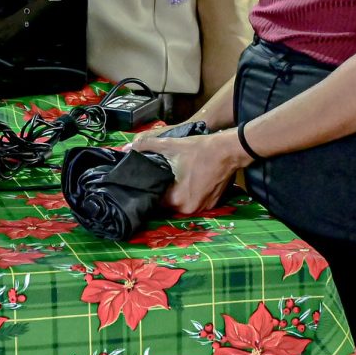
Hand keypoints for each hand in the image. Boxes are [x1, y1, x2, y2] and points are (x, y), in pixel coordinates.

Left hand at [129, 130, 247, 214]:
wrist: (228, 151)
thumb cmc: (198, 149)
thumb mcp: (170, 145)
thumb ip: (146, 146)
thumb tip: (128, 146)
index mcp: (176, 199)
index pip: (155, 200)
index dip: (150, 189)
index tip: (147, 181)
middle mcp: (189, 209)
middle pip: (167, 204)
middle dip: (163, 192)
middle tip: (159, 178)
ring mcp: (202, 208)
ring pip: (181, 204)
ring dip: (176, 194)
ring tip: (173, 180)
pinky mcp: (211, 205)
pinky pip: (193, 202)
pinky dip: (189, 194)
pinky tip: (187, 182)